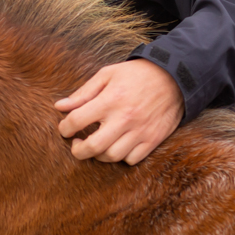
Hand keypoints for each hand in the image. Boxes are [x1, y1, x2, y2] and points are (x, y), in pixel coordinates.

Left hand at [55, 59, 183, 164]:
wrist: (174, 78)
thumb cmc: (136, 74)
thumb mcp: (107, 75)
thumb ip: (83, 93)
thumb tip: (60, 107)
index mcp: (110, 100)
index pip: (77, 120)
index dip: (64, 128)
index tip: (64, 129)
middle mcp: (124, 119)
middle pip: (93, 147)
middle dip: (78, 151)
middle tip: (76, 144)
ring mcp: (140, 132)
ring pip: (112, 156)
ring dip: (99, 155)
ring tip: (96, 144)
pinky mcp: (153, 140)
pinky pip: (132, 159)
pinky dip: (121, 157)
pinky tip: (116, 145)